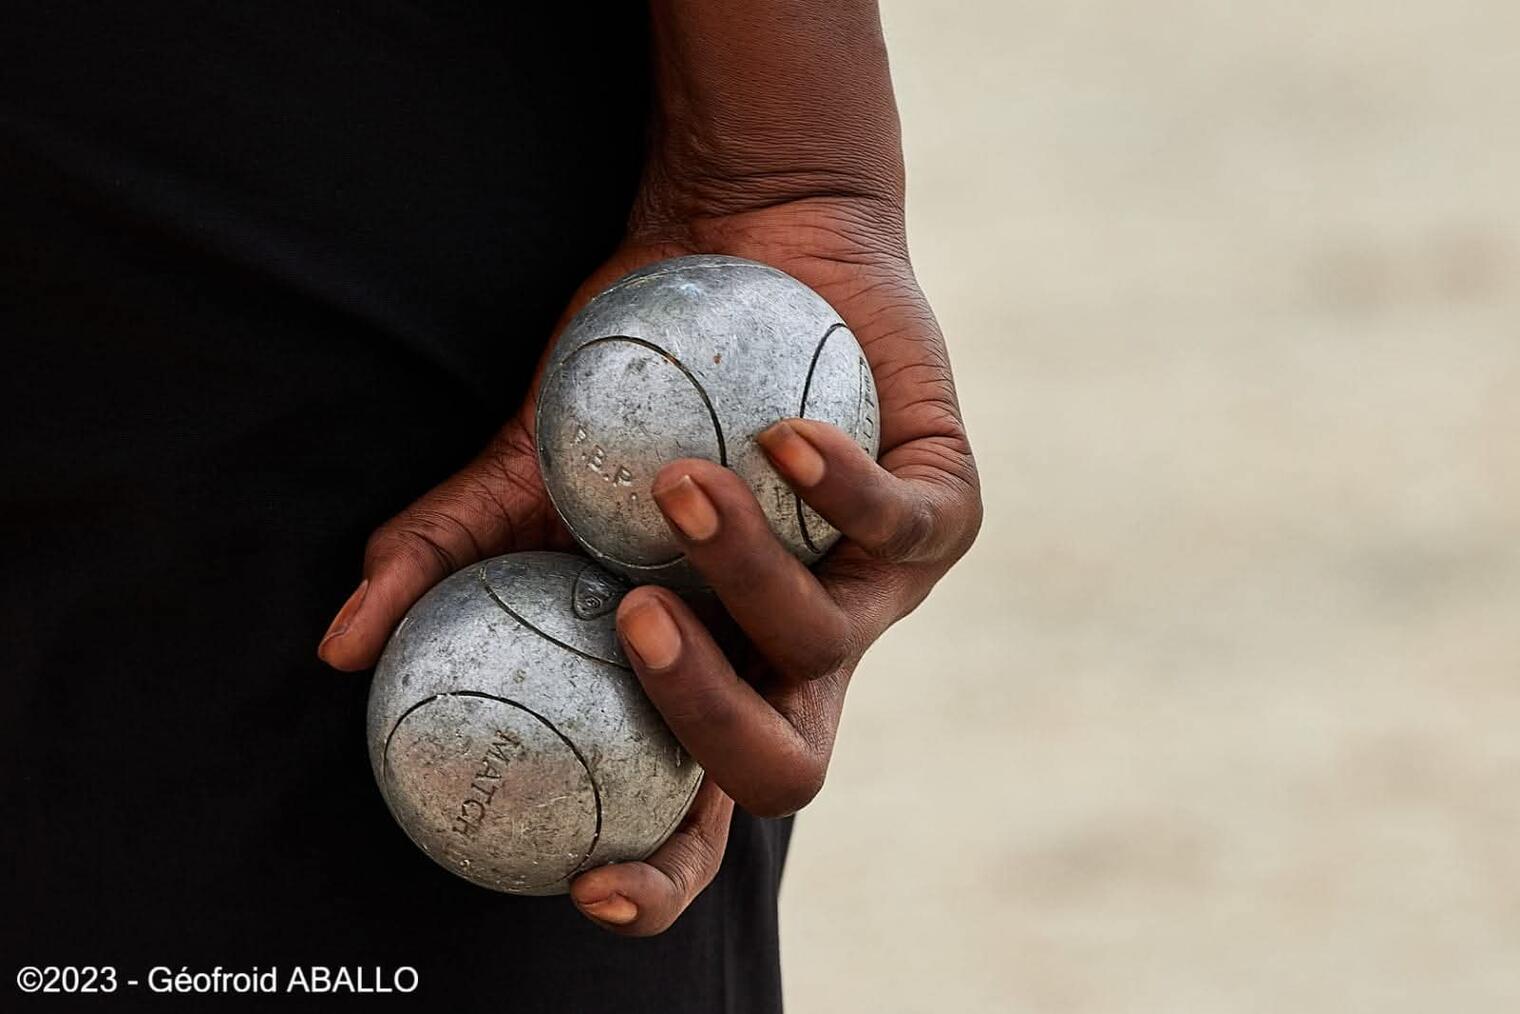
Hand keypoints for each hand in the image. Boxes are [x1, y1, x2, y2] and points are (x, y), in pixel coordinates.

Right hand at [317, 196, 979, 935]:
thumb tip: (336, 649)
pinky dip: (835, 489)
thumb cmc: (633, 370)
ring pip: (827, 636)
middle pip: (785, 770)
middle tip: (634, 620)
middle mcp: (799, 650)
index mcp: (711, 668)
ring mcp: (880, 587)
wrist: (744, 239)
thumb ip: (443, 553)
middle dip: (708, 722)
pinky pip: (899, 529)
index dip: (656, 880)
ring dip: (740, 565)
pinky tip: (777, 433)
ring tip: (675, 481)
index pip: (697, 817)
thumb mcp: (526, 463)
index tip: (587, 881)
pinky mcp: (945, 508)